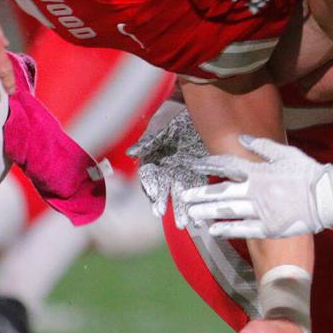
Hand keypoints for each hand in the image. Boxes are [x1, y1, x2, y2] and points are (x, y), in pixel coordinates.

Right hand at [130, 108, 207, 228]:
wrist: (193, 108)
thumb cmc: (172, 116)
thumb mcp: (160, 126)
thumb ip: (148, 140)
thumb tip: (131, 152)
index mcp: (153, 159)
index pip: (149, 179)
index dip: (151, 191)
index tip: (155, 203)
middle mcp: (165, 168)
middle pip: (164, 190)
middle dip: (166, 205)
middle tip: (168, 219)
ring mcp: (181, 170)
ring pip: (180, 193)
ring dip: (182, 209)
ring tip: (186, 224)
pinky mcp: (198, 170)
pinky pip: (197, 187)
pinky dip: (197, 200)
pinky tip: (200, 213)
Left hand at [181, 136, 332, 238]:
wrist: (326, 197)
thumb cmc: (307, 172)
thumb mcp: (285, 153)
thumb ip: (261, 146)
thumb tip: (241, 138)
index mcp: (258, 172)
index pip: (228, 166)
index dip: (209, 165)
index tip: (194, 165)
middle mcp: (255, 191)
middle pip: (221, 193)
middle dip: (200, 194)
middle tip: (184, 197)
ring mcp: (260, 211)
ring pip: (227, 211)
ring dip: (208, 212)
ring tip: (192, 213)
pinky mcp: (267, 227)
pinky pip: (241, 229)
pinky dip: (226, 229)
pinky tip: (212, 229)